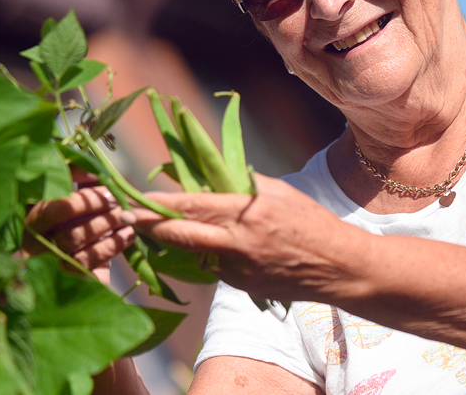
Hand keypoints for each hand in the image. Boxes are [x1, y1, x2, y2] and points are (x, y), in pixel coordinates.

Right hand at [21, 171, 136, 286]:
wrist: (94, 270)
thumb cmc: (86, 225)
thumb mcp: (82, 199)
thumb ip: (84, 180)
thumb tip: (93, 167)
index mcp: (31, 211)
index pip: (44, 193)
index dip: (73, 184)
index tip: (101, 179)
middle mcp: (31, 236)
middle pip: (52, 212)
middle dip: (90, 202)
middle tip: (116, 199)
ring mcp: (46, 258)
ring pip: (72, 237)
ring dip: (105, 223)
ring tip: (126, 216)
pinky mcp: (66, 277)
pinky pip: (88, 260)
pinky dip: (112, 244)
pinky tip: (128, 234)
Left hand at [123, 174, 360, 302]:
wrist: (340, 267)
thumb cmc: (311, 221)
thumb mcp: (277, 191)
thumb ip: (241, 184)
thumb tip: (208, 176)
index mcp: (247, 212)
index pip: (193, 206)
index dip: (159, 204)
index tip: (134, 200)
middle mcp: (238, 243)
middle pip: (181, 236)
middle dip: (149, 227)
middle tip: (125, 218)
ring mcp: (239, 270)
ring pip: (198, 253)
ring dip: (186, 241)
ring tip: (182, 225)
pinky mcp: (243, 288)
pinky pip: (218, 267)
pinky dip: (216, 255)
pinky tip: (233, 247)